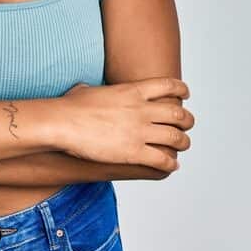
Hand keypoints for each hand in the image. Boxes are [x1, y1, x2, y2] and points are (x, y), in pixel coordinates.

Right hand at [58, 78, 193, 172]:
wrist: (62, 123)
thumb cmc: (69, 107)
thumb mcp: (86, 89)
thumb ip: (94, 89)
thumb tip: (85, 89)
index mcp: (132, 91)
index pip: (168, 86)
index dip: (181, 90)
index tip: (185, 95)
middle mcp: (141, 110)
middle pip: (178, 113)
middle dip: (187, 120)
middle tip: (187, 124)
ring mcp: (140, 131)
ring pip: (176, 137)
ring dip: (183, 142)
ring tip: (183, 145)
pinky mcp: (134, 152)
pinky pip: (162, 159)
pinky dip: (171, 163)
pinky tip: (172, 165)